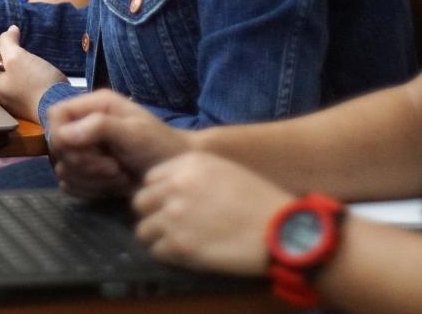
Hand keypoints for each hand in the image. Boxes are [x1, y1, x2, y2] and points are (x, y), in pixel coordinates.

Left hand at [0, 25, 64, 120]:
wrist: (59, 106)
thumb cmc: (35, 83)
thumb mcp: (18, 57)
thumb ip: (8, 42)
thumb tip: (9, 30)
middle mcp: (1, 98)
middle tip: (3, 48)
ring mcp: (16, 103)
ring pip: (5, 82)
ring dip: (7, 68)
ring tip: (19, 55)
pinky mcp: (30, 103)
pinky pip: (18, 87)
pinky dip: (20, 75)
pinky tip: (32, 68)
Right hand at [48, 90, 189, 198]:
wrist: (178, 173)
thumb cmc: (161, 146)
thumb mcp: (134, 132)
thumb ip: (99, 127)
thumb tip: (63, 135)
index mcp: (95, 106)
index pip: (56, 115)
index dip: (64, 136)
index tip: (89, 151)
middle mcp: (85, 125)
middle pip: (57, 147)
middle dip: (85, 163)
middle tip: (114, 168)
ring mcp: (86, 150)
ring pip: (63, 169)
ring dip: (90, 179)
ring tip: (120, 176)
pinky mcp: (87, 173)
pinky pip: (70, 185)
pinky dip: (89, 190)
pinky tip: (112, 187)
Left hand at [133, 152, 290, 274]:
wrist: (281, 230)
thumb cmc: (260, 200)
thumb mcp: (226, 170)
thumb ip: (196, 174)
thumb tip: (176, 186)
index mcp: (187, 164)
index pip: (150, 178)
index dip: (158, 194)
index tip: (167, 205)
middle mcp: (175, 186)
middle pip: (140, 203)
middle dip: (152, 215)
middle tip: (168, 227)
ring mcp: (173, 216)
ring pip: (143, 230)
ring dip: (157, 238)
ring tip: (175, 244)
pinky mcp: (179, 245)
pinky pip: (157, 252)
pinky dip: (168, 256)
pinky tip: (185, 255)